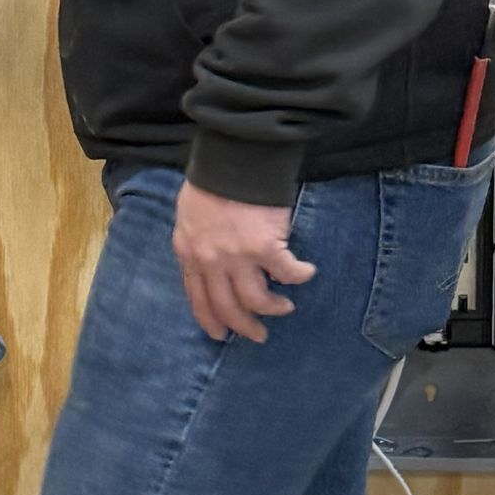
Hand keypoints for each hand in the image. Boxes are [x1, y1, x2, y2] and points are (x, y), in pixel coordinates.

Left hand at [173, 180, 314, 343]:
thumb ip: (196, 244)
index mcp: (189, 253)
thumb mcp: (188, 219)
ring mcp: (237, 257)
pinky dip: (299, 276)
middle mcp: (211, 261)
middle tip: (258, 335)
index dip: (210, 320)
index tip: (220, 335)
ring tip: (284, 307)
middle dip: (244, 327)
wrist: (231, 160)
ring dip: (273, 308)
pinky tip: (306, 273)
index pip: (197, 297)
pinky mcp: (265, 247)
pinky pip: (286, 273)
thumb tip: (208, 265)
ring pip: (256, 300)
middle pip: (227, 307)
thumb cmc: (210, 183)